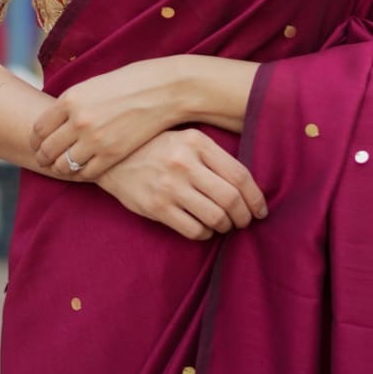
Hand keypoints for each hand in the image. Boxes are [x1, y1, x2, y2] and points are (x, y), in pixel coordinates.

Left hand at [30, 59, 186, 181]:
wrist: (165, 89)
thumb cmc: (131, 82)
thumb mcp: (94, 85)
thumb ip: (73, 103)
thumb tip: (55, 119)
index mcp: (70, 99)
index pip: (39, 129)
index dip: (35, 140)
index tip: (38, 145)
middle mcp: (78, 120)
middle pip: (47, 149)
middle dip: (43, 158)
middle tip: (45, 161)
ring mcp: (95, 139)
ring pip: (63, 165)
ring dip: (61, 168)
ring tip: (64, 167)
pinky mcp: (112, 154)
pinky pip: (86, 172)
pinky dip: (82, 173)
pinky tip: (85, 169)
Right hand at [95, 129, 267, 241]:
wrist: (111, 158)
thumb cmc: (156, 148)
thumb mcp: (185, 139)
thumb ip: (213, 156)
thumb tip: (248, 186)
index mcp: (197, 143)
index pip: (240, 175)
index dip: (256, 197)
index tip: (260, 209)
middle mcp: (184, 163)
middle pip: (231, 199)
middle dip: (244, 216)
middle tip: (245, 221)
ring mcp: (169, 186)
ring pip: (215, 217)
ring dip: (226, 226)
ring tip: (225, 225)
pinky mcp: (156, 207)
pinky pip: (194, 230)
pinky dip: (206, 233)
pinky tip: (205, 228)